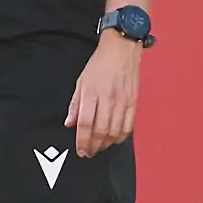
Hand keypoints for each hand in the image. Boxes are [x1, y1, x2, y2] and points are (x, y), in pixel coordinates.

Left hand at [66, 29, 141, 157]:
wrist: (121, 49)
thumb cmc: (100, 64)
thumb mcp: (81, 82)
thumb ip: (75, 105)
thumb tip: (69, 123)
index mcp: (91, 92)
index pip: (85, 123)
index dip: (82, 140)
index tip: (80, 150)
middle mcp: (107, 98)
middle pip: (100, 130)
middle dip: (93, 146)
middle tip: (89, 152)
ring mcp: (122, 101)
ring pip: (115, 131)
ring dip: (106, 144)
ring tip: (99, 147)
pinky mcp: (133, 102)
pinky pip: (128, 126)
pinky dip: (121, 136)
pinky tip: (114, 139)